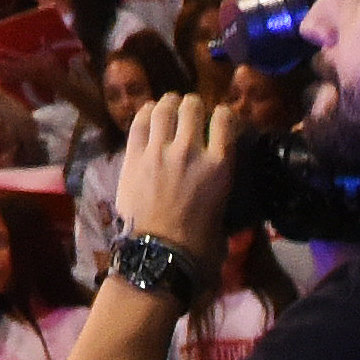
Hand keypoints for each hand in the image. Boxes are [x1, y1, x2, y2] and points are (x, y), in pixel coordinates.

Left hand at [108, 87, 236, 255]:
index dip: (223, 114)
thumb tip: (219, 182)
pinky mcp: (133, 157)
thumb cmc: (199, 244)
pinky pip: (139, 123)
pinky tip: (149, 112)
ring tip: (170, 105)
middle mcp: (191, 150)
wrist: (160, 255)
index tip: (219, 118)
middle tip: (191, 110)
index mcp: (219, 165)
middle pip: (192, 107)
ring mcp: (159, 151)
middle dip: (193, 105)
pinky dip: (146, 113)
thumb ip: (221, 186)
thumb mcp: (224, 211)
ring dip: (169, 103)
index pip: (226, 120)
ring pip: (164, 109)